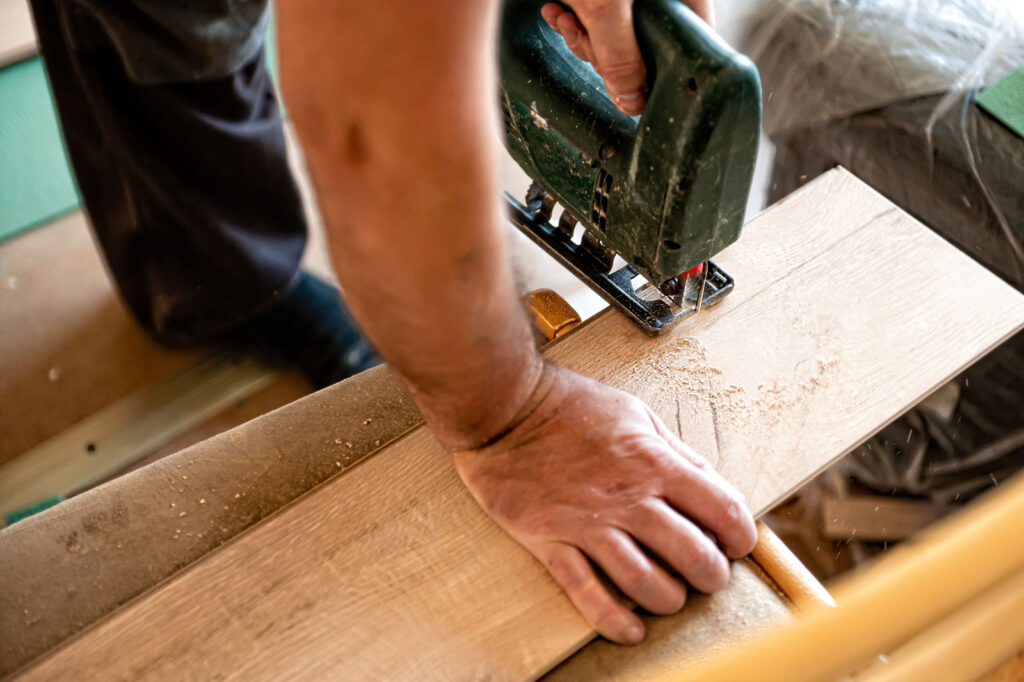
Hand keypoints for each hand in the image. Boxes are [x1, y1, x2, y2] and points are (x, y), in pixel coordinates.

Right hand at [453, 362, 756, 644]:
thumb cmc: (571, 405)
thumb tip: (710, 482)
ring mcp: (588, 523)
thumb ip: (675, 452)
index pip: (722, 510)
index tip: (735, 544)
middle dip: (711, 576)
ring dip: (668, 599)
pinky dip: (613, 619)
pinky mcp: (551, 541)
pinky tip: (631, 630)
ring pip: (645, 582)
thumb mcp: (637, 414)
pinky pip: (587, 592)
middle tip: (707, 576)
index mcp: (655, 462)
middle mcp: (629, 498)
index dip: (740, 536)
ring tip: (670, 596)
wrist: (505, 407)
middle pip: (693, 555)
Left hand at [540, 0, 714, 115]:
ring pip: (617, 37)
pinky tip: (558, 12)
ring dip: (585, 38)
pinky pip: (596, 18)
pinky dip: (574, 21)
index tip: (639, 96)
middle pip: (648, 47)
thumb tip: (631, 101)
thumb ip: (619, 55)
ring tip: (568, 21)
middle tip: (590, 44)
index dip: (667, 76)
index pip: (692, 45)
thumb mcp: (606, 6)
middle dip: (609, 55)